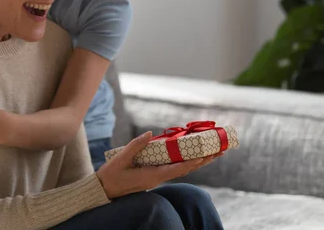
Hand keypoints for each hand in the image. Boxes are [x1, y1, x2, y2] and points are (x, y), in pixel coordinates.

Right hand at [96, 131, 223, 198]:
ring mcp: (156, 177)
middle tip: (219, 151)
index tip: (205, 155)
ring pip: (181, 169)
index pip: (177, 169)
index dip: (192, 161)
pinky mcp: (153, 175)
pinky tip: (189, 156)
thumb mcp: (121, 159)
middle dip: (203, 160)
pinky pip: (173, 168)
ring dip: (197, 161)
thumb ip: (136, 146)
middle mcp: (158, 178)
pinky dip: (184, 161)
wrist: (104, 190)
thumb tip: (150, 133)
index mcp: (152, 175)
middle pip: (185, 169)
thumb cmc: (112, 175)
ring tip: (212, 153)